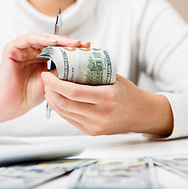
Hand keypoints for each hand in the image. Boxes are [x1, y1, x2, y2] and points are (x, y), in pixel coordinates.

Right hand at [0, 33, 89, 138]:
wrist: (11, 106)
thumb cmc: (29, 96)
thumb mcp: (52, 83)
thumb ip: (62, 72)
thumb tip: (80, 63)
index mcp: (41, 59)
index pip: (58, 49)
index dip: (72, 48)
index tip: (87, 49)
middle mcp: (31, 52)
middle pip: (52, 42)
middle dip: (68, 42)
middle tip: (82, 44)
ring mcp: (21, 50)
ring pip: (42, 38)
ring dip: (57, 39)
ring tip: (71, 42)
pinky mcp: (11, 49)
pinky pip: (28, 39)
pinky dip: (41, 39)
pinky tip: (54, 42)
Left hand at [42, 72, 173, 136]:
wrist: (142, 114)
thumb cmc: (128, 93)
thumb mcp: (113, 77)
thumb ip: (93, 70)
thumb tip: (71, 57)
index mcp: (107, 97)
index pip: (73, 92)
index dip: (55, 83)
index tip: (48, 75)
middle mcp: (100, 114)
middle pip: (65, 104)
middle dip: (50, 91)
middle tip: (46, 80)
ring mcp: (95, 125)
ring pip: (64, 112)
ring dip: (53, 99)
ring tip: (49, 88)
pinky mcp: (91, 131)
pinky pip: (69, 119)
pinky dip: (60, 108)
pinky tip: (58, 99)